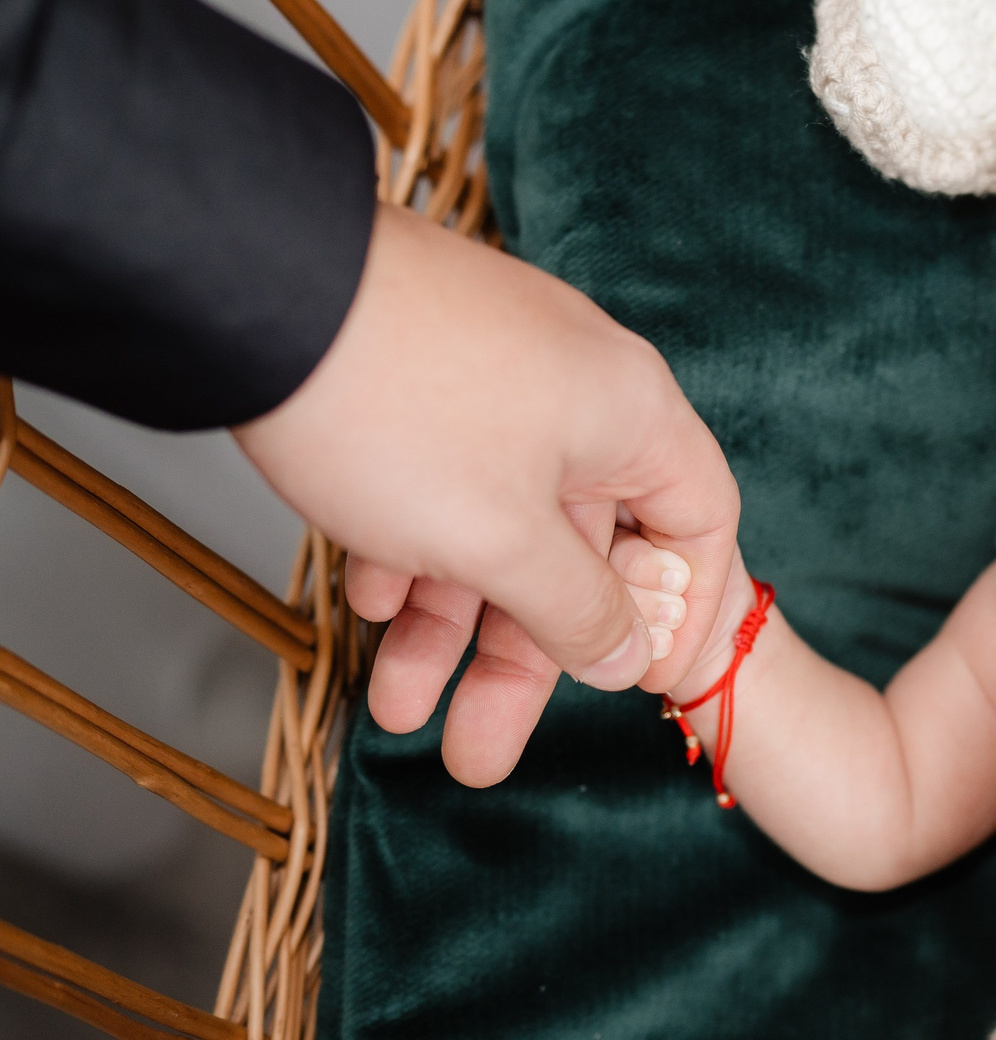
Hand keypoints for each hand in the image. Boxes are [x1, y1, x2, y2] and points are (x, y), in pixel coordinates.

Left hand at [233, 205, 738, 785]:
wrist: (251, 290)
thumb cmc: (398, 410)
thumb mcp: (503, 543)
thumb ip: (579, 610)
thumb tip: (629, 654)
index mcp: (633, 414)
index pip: (699, 524)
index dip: (677, 614)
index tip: (636, 683)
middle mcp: (578, 389)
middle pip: (580, 546)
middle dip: (521, 654)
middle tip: (478, 749)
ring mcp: (495, 374)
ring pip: (497, 521)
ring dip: (449, 619)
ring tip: (393, 704)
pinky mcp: (419, 369)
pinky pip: (439, 477)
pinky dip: (410, 546)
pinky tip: (366, 599)